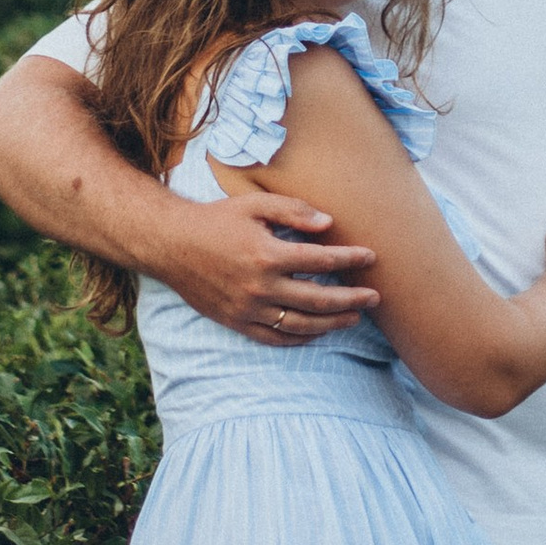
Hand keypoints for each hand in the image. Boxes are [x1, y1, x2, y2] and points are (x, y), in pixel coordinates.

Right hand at [156, 186, 380, 342]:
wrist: (171, 244)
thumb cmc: (215, 220)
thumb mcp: (254, 205)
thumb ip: (293, 211)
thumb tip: (328, 223)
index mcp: (267, 255)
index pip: (321, 262)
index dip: (350, 259)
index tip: (370, 256)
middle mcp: (260, 287)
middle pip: (318, 300)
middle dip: (352, 299)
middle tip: (375, 297)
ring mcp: (248, 309)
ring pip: (300, 325)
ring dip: (332, 323)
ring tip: (354, 317)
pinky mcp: (236, 322)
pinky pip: (275, 338)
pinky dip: (300, 339)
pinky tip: (318, 333)